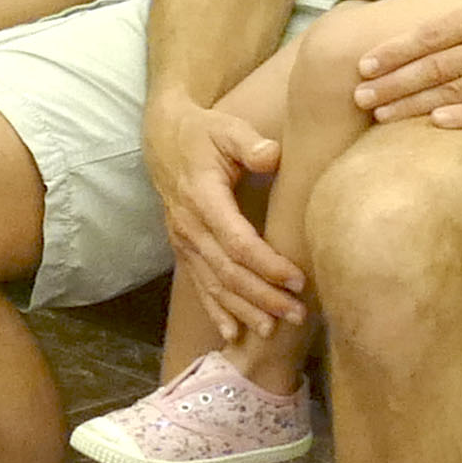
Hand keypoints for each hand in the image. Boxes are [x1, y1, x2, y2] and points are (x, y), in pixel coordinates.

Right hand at [144, 84, 301, 333]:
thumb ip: (249, 143)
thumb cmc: (204, 133)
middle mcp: (189, 226)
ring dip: (243, 310)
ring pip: (214, 285)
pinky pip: (200, 286)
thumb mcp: (226, 128)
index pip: (236, 241)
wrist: (164, 139)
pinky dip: (216, 311)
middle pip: (228, 272)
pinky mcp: (184, 250)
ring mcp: (184, 241)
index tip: (297, 280)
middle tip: (296, 314)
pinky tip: (232, 333)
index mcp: (202, 197)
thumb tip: (272, 155)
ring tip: (272, 330)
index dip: (266, 264)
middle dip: (262, 297)